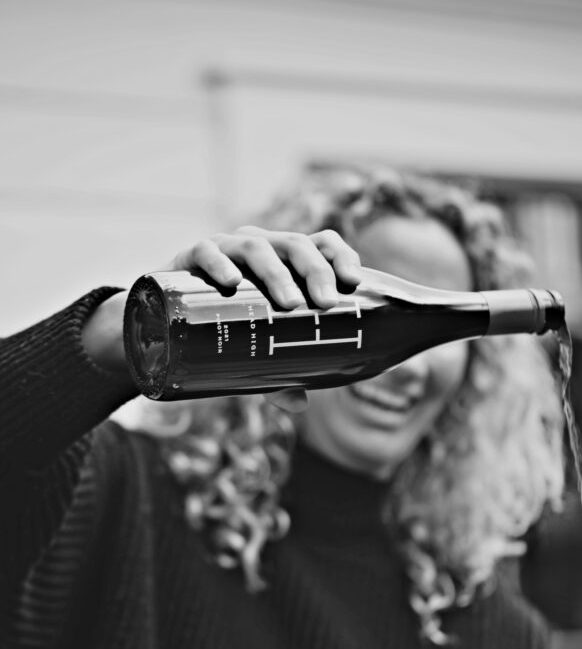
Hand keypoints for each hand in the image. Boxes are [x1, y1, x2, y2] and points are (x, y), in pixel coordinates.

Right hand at [168, 227, 362, 410]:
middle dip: (315, 270)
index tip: (354, 282)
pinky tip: (232, 282)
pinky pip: (206, 251)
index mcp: (284, 260)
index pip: (321, 244)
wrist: (161, 320)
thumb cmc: (223, 328)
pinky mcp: (189, 256)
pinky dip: (220, 264)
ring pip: (256, 246)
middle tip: (326, 303)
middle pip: (294, 244)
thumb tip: (299, 404)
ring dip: (276, 272)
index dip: (341, 255)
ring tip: (289, 303)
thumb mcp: (253, 352)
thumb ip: (276, 374)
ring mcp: (225, 248)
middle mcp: (259, 247)